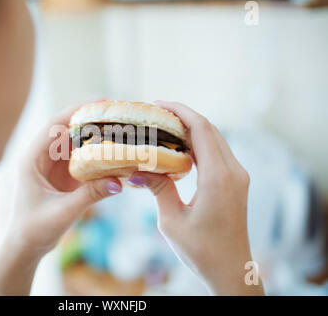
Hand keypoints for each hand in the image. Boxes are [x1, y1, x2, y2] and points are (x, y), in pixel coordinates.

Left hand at [0, 100, 121, 294]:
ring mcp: (53, 166)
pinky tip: (115, 152)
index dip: (77, 111)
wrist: (26, 246)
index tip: (100, 102)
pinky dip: (98, 155)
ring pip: (77, 144)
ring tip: (121, 129)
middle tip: (118, 114)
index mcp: (32, 159)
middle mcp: (42, 157)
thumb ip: (90, 195)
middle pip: (68, 130)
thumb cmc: (34, 229)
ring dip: (97, 137)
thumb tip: (119, 182)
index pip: (54, 125)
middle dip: (92, 120)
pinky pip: (83, 159)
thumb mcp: (63, 211)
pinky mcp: (64, 176)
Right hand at [128, 101, 263, 295]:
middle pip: (210, 130)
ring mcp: (237, 176)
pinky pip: (217, 153)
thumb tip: (136, 168)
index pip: (201, 130)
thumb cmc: (202, 251)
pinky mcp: (235, 182)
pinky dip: (199, 144)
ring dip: (192, 129)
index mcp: (217, 178)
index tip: (158, 104)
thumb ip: (158, 188)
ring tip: (164, 127)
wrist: (230, 270)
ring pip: (215, 139)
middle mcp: (233, 172)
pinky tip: (179, 148)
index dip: (180, 111)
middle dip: (183, 116)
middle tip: (156, 114)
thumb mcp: (171, 220)